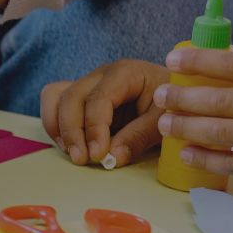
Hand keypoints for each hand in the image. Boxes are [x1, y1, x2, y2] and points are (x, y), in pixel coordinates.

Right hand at [39, 59, 171, 168]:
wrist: (176, 99)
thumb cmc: (173, 105)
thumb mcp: (164, 120)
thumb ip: (140, 136)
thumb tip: (112, 157)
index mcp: (124, 73)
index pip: (99, 98)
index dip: (95, 128)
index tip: (98, 155)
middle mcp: (100, 76)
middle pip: (71, 97)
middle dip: (72, 131)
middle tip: (83, 159)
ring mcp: (88, 85)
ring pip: (56, 97)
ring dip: (59, 128)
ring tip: (74, 153)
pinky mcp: (81, 99)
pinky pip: (55, 103)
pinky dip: (56, 126)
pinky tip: (71, 146)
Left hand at [153, 47, 232, 188]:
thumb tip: (226, 59)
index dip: (201, 60)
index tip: (174, 59)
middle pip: (222, 99)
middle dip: (184, 97)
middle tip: (160, 95)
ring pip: (223, 131)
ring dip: (187, 127)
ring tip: (165, 123)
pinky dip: (208, 159)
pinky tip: (188, 153)